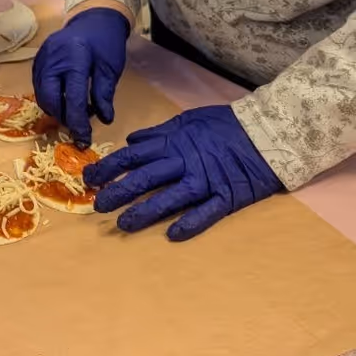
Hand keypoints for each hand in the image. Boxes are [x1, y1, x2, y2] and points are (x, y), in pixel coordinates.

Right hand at [33, 8, 129, 147]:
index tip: (84, 139)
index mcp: (75, 57)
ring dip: (56, 108)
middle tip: (77, 127)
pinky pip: (38, 85)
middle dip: (62, 117)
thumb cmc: (105, 42)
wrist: (93, 19)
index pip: (73, 97)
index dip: (78, 121)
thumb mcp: (110, 68)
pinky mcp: (37, 59)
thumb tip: (104, 120)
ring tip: (74, 110)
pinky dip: (50, 97)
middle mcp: (53, 57)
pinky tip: (65, 98)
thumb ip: (104, 93)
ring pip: (41, 93)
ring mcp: (42, 57)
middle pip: (50, 97)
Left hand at [85, 105, 284, 240]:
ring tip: (124, 225)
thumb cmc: (224, 125)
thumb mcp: (187, 120)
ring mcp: (205, 180)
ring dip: (145, 212)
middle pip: (145, 178)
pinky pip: (206, 213)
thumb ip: (158, 133)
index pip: (132, 156)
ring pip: (170, 198)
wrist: (267, 132)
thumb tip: (131, 140)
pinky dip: (190, 223)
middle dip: (119, 192)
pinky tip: (172, 235)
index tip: (89, 178)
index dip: (109, 168)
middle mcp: (184, 162)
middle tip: (98, 205)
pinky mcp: (226, 196)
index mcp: (173, 142)